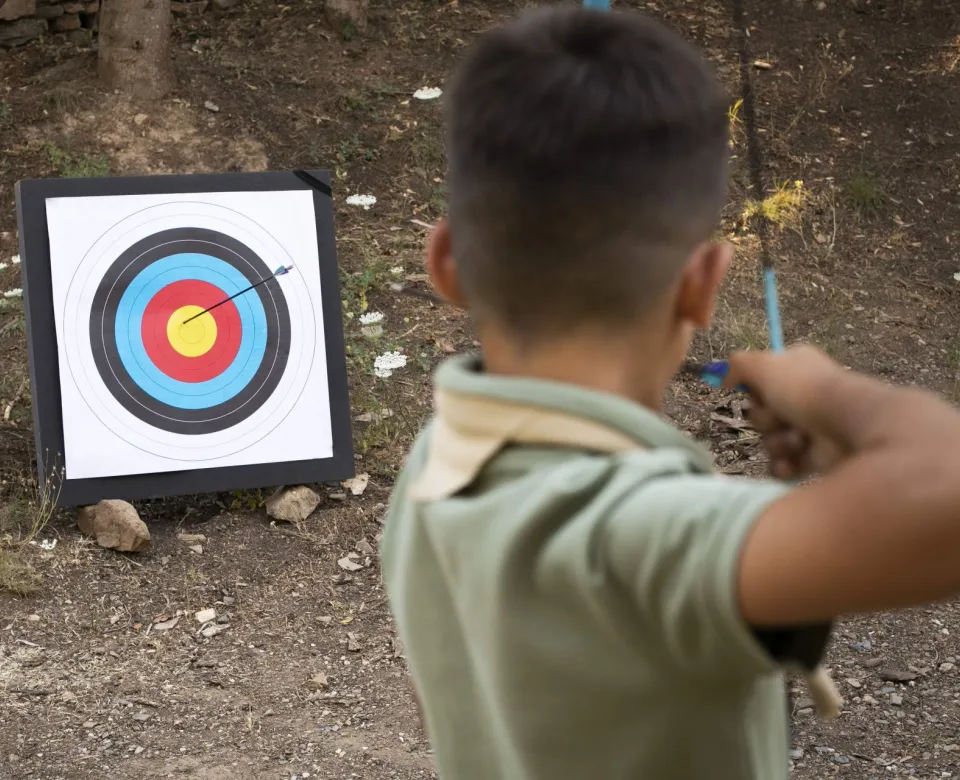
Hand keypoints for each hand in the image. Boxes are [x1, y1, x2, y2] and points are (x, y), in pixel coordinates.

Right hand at [724, 346, 848, 479]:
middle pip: (761, 414)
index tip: (757, 393)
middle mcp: (805, 397)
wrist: (849, 427)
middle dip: (765, 421)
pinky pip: (783, 464)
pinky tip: (792, 463)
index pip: (762, 380)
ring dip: (777, 443)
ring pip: (770, 441)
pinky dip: (784, 465)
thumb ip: (737, 366)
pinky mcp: (816, 457)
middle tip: (780, 419)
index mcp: (796, 369)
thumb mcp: (764, 365)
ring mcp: (811, 427)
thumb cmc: (806, 390)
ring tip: (796, 441)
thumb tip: (721, 376)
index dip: (755, 390)